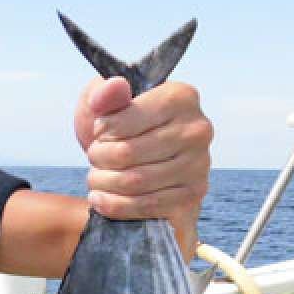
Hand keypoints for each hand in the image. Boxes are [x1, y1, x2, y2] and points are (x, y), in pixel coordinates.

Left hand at [73, 76, 212, 257]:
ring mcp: (199, 165)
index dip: (102, 131)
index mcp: (181, 98)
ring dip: (103, 182)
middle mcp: (198, 130)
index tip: (99, 132)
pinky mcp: (192, 195)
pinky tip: (100, 198)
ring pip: (134, 181)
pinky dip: (115, 205)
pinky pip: (145, 206)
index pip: (126, 120)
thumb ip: (105, 93)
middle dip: (98, 158)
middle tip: (95, 157)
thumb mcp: (106, 103)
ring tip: (96, 176)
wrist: (140, 162)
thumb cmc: (121, 127)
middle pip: (127, 153)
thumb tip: (113, 87)